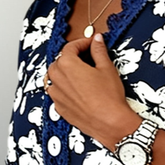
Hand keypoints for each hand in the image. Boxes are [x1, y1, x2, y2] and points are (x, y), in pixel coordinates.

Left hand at [45, 33, 141, 149]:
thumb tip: (97, 41)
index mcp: (67, 65)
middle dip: (71, 58)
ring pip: (55, 78)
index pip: (70, 48)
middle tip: (86, 58)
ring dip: (65, 73)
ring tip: (80, 74)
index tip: (90, 44)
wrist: (110, 123)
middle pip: (59, 62)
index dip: (82, 43)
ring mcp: (57, 96)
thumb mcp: (106, 68)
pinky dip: (64, 89)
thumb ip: (99, 51)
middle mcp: (57, 80)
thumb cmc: (109, 98)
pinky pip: (57, 94)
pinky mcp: (60, 108)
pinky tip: (78, 90)